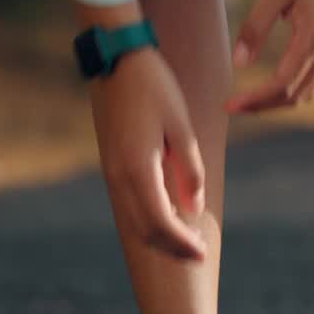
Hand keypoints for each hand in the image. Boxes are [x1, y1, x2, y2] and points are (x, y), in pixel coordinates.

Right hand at [91, 48, 206, 259]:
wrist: (117, 60)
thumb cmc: (155, 88)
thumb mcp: (182, 126)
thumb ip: (189, 170)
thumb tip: (193, 208)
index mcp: (139, 167)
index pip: (161, 223)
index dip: (182, 244)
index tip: (202, 253)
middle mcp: (119, 176)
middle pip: (145, 231)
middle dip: (172, 248)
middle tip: (198, 252)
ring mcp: (111, 172)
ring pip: (134, 223)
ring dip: (160, 238)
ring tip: (186, 240)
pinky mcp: (111, 166)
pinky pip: (129, 207)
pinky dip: (149, 222)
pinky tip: (170, 216)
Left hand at [226, 0, 313, 113]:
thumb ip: (257, 25)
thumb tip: (239, 64)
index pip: (282, 84)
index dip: (254, 99)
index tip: (228, 104)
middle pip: (295, 95)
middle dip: (263, 106)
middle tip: (232, 107)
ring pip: (307, 90)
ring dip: (278, 101)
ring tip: (249, 100)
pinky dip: (292, 88)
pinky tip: (273, 83)